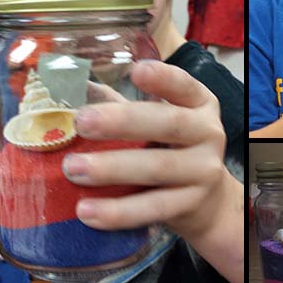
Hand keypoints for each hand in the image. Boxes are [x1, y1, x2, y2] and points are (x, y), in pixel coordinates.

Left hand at [61, 60, 242, 282]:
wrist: (209, 202)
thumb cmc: (173, 151)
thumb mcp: (160, 123)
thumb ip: (123, 105)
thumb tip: (74, 87)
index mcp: (199, 105)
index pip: (185, 86)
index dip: (163, 78)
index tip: (135, 71)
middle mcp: (208, 134)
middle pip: (171, 124)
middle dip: (124, 122)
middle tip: (81, 122)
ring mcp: (204, 171)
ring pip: (159, 168)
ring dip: (113, 168)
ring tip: (73, 169)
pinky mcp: (192, 205)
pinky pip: (153, 208)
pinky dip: (119, 211)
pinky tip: (87, 211)